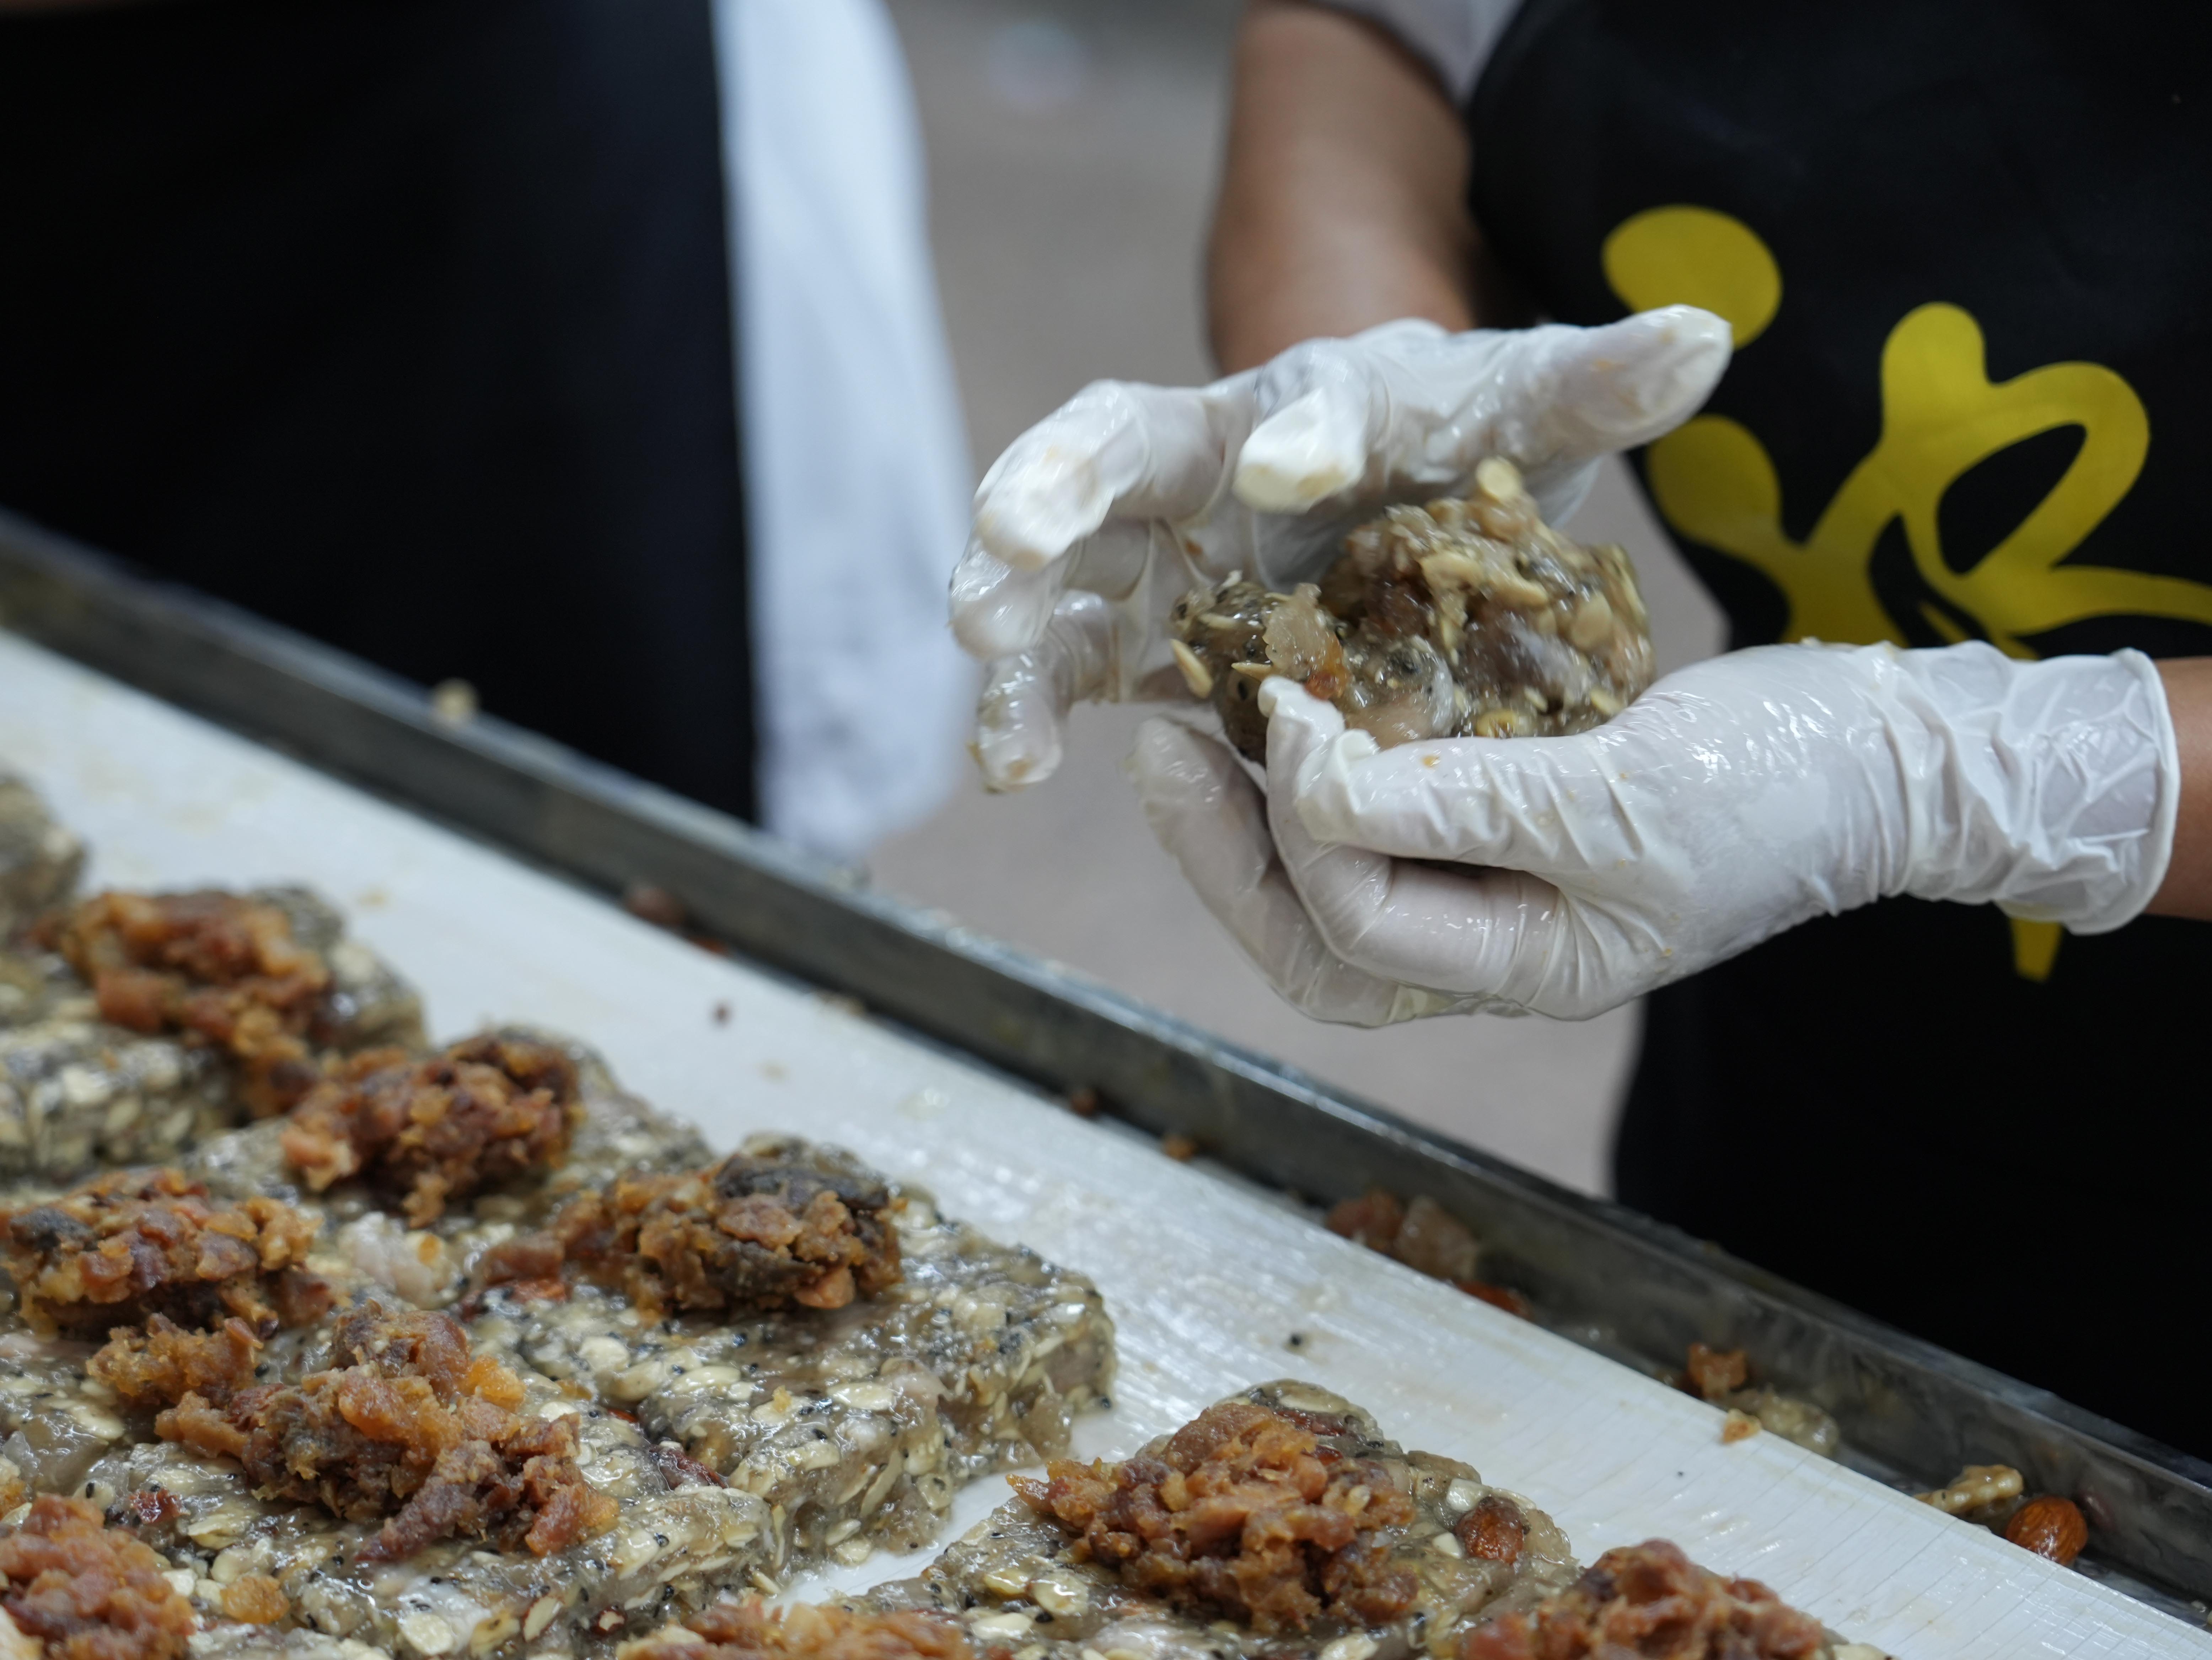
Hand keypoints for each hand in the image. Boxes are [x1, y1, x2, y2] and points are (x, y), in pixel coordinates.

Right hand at [953, 308, 1731, 789]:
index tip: (1288, 468)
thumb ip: (1600, 384)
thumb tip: (1709, 336)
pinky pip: (1066, 661)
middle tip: (1013, 532)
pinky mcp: (1135, 628)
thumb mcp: (1532, 414)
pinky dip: (1028, 705)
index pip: (1304, 398)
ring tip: (983, 657)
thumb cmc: (1461, 445)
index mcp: (1320, 402)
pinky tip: (1004, 765)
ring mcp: (1158, 544)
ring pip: (1063, 559)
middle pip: (1117, 444)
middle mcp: (1212, 457)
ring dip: (1015, 606)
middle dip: (1056, 481)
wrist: (1387, 488)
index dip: (1299, 430)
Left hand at [1128, 642, 2176, 1022]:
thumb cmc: (1775, 787)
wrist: (1879, 753)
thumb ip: (1464, 801)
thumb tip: (1309, 779)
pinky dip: (1323, 770)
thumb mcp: (1620, 799)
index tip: (1293, 710)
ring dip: (1252, 813)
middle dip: (1223, 853)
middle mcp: (1489, 942)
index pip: (1352, 921)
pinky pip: (1379, 815)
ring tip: (1189, 725)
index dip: (1299, 820)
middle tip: (1156, 752)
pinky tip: (1287, 701)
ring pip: (1328, 882)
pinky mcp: (1499, 813)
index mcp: (1522, 966)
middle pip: (1311, 938)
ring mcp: (1492, 883)